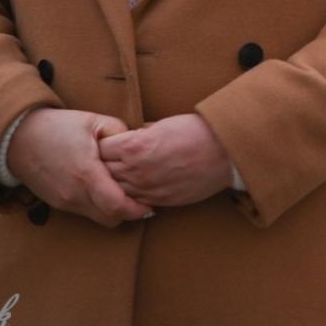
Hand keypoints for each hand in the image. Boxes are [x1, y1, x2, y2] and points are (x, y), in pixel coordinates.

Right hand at [6, 108, 153, 226]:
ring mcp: (65, 201)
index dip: (138, 209)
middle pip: (111, 218)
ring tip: (127, 195)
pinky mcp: (58, 204)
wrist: (18, 138)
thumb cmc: (58, 127)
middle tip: (144, 200)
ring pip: (99, 219)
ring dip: (115, 211)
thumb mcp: (93, 121)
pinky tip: (107, 192)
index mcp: (86, 173)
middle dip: (130, 213)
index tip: (152, 202)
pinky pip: (85, 214)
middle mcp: (74, 193)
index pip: (117, 205)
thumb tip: (140, 142)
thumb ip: (120, 132)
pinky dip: (100, 208)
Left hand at [99, 114, 232, 207]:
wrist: (224, 152)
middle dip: (104, 165)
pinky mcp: (160, 201)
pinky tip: (138, 186)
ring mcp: (147, 189)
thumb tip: (132, 136)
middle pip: (103, 172)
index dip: (104, 144)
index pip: (101, 148)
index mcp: (134, 146)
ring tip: (123, 174)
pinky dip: (132, 194)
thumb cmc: (197, 131)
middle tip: (111, 159)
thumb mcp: (163, 124)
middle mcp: (135, 170)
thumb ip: (141, 134)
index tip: (109, 142)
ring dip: (116, 182)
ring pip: (115, 190)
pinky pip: (135, 201)